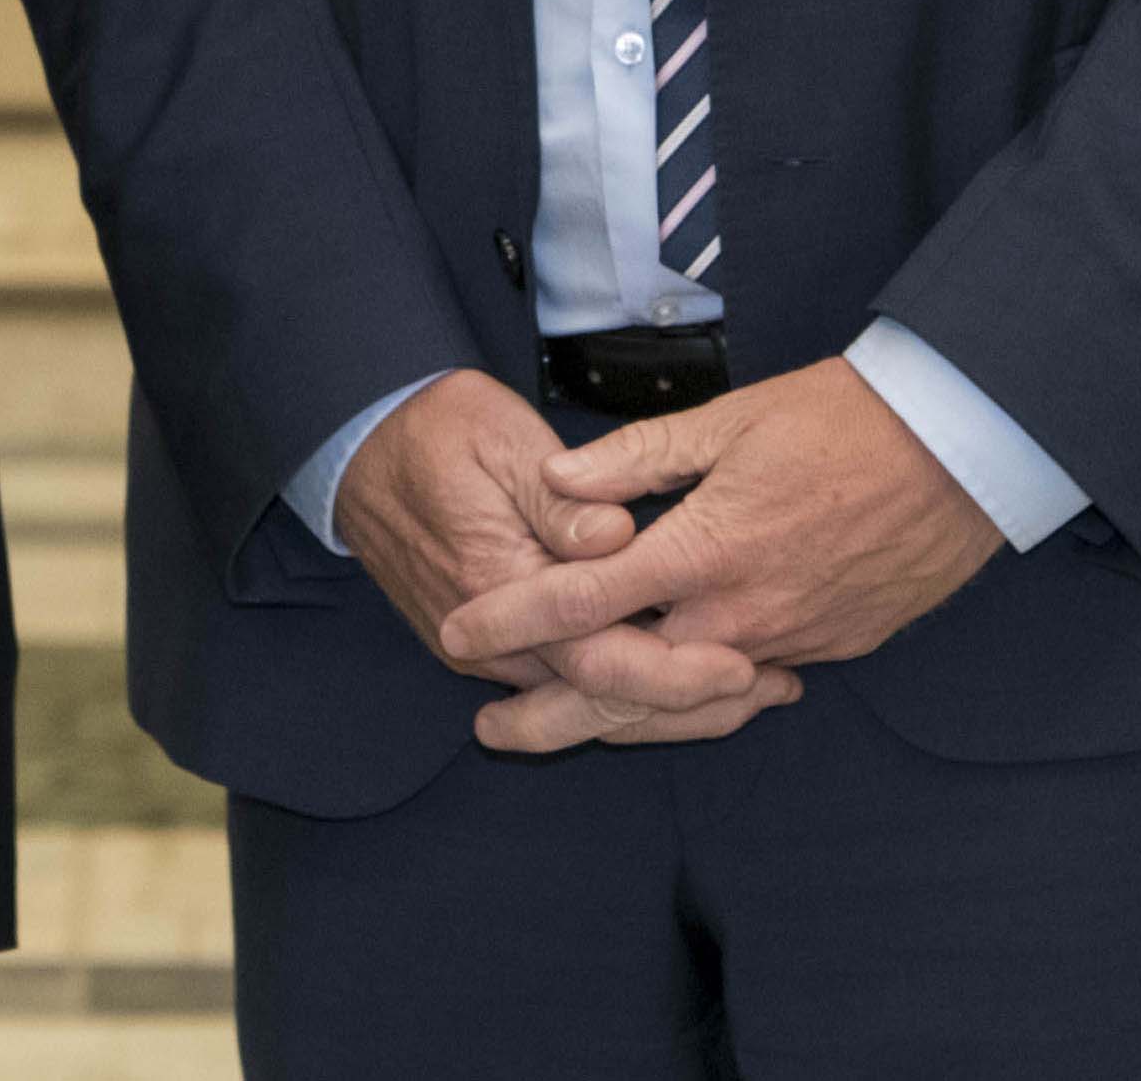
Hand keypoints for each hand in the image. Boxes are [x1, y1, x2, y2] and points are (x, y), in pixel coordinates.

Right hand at [336, 370, 793, 748]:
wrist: (361, 452)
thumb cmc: (437, 434)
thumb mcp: (498, 440)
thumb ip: (560, 499)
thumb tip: (617, 538)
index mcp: (497, 587)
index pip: (600, 659)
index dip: (676, 670)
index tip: (744, 663)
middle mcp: (494, 642)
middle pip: (608, 702)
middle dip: (696, 706)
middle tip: (778, 686)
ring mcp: (496, 653)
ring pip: (597, 704)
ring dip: (677, 705)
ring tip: (761, 689)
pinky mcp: (503, 650)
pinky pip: (580, 687)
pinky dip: (641, 691)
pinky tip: (698, 680)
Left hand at [437, 361, 1004, 746]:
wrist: (960, 450)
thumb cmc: (846, 419)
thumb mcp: (731, 419)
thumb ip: (637, 458)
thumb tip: (559, 479)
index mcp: (705, 550)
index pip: (584, 600)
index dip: (512, 619)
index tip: (458, 631)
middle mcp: (741, 613)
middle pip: (625, 686)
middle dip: (550, 716)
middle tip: (492, 729)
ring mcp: (789, 642)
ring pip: (686, 700)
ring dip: (622, 714)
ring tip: (564, 720)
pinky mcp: (830, 650)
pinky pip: (747, 686)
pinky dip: (699, 696)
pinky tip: (668, 693)